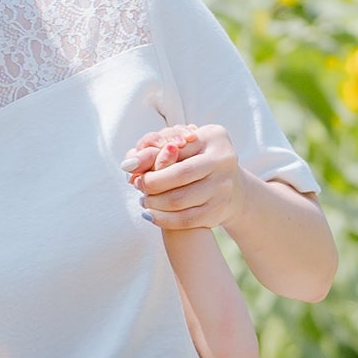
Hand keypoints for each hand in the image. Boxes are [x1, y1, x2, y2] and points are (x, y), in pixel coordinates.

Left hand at [123, 123, 241, 235]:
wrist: (230, 186)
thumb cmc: (195, 158)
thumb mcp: (180, 144)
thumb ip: (153, 149)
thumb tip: (127, 164)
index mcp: (214, 137)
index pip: (175, 149)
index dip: (148, 160)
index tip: (131, 168)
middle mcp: (224, 161)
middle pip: (179, 176)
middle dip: (151, 183)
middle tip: (137, 185)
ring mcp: (224, 188)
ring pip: (179, 201)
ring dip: (154, 203)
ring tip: (144, 200)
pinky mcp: (219, 211)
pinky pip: (186, 220)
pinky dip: (163, 219)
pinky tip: (151, 215)